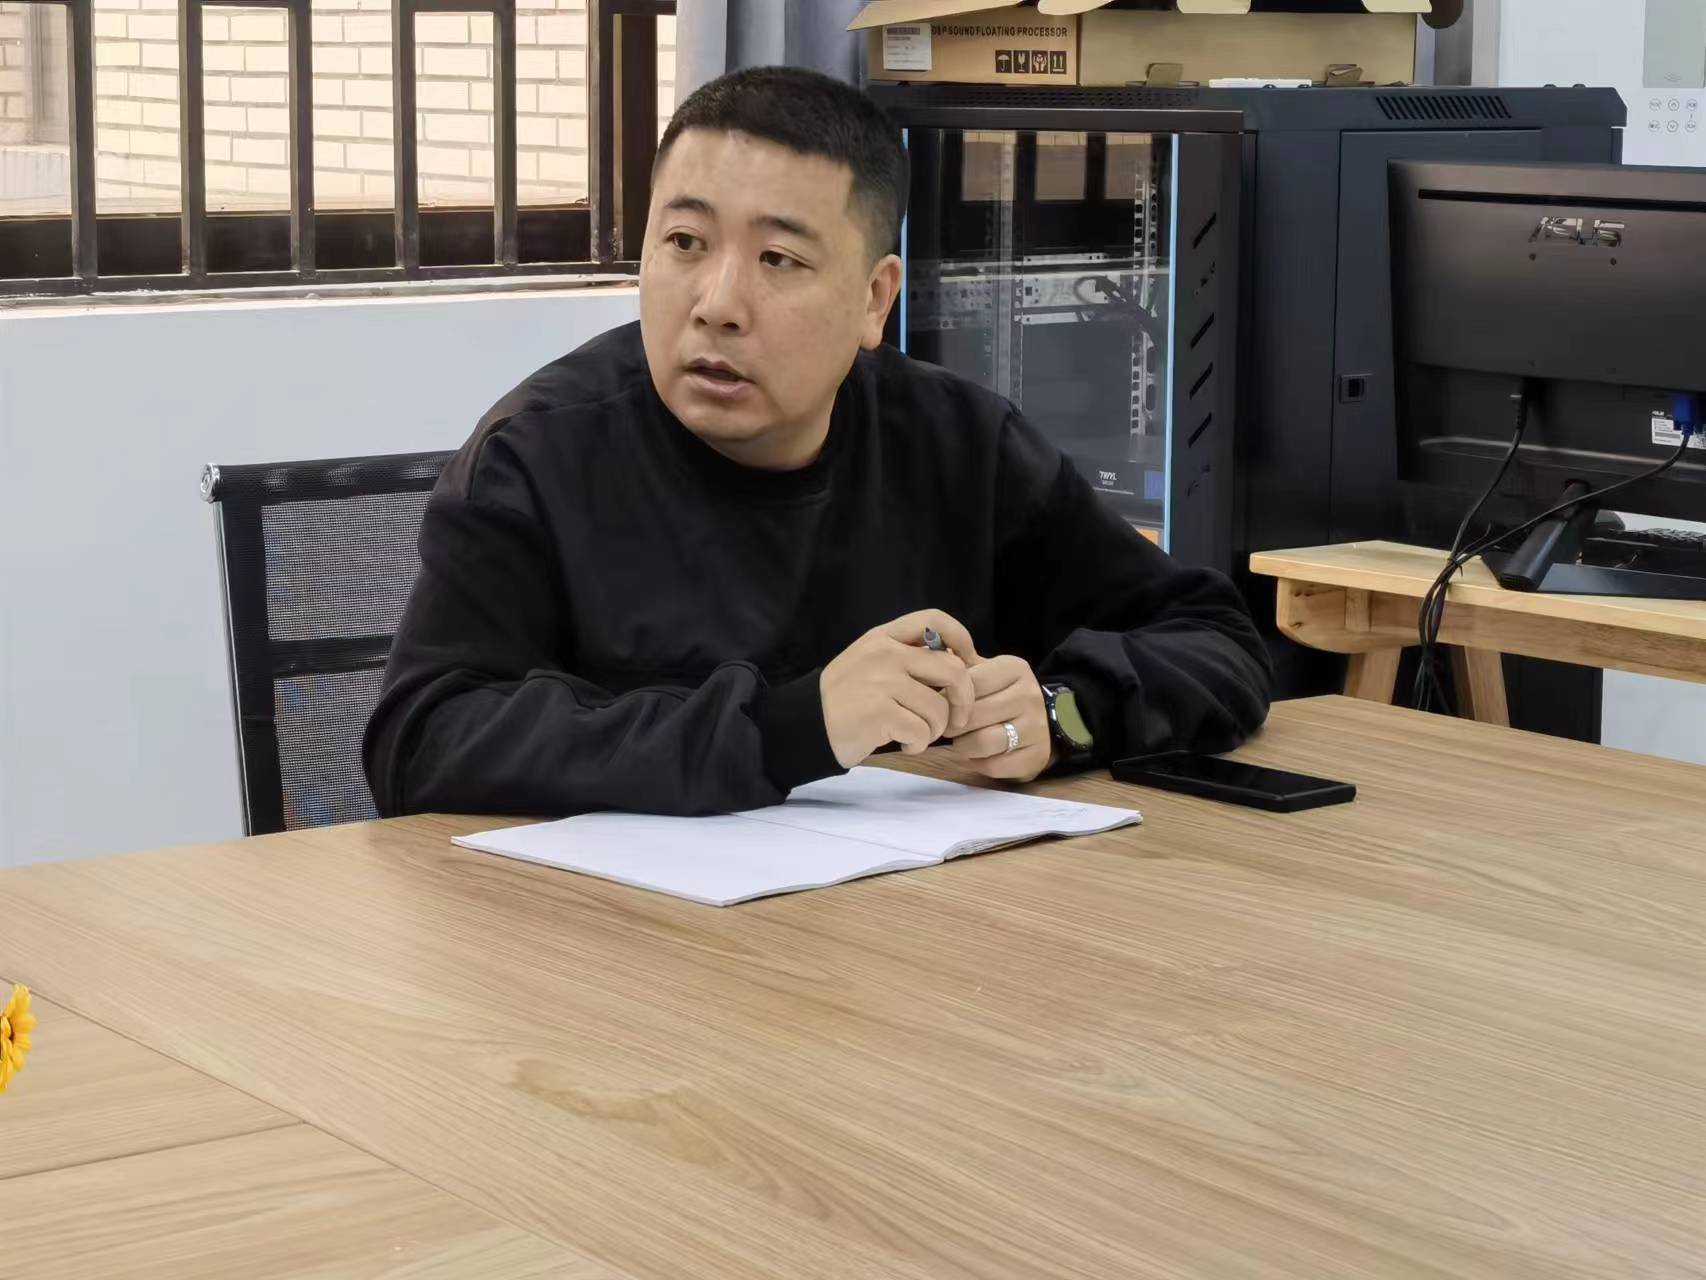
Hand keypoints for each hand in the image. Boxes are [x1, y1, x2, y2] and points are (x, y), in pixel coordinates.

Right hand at [820, 610, 978, 768]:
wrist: (807, 725)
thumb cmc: (848, 698)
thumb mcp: (871, 662)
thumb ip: (909, 657)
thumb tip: (965, 663)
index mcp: (884, 637)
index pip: (934, 619)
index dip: (962, 639)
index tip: (968, 663)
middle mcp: (885, 654)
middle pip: (952, 669)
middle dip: (964, 699)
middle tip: (956, 718)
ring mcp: (881, 683)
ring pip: (939, 708)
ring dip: (935, 730)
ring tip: (917, 734)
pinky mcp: (879, 714)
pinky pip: (922, 731)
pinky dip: (918, 744)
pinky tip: (904, 743)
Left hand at [950, 654, 1051, 782]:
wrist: (1043, 720)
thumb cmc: (1001, 694)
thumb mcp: (985, 671)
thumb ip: (958, 666)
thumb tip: (926, 657)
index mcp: (1015, 669)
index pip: (969, 683)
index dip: (947, 697)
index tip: (940, 704)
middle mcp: (1030, 695)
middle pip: (973, 715)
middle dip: (952, 725)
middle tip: (946, 727)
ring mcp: (1037, 727)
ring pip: (982, 742)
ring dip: (963, 746)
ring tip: (961, 741)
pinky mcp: (1036, 756)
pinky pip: (994, 766)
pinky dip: (978, 763)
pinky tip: (978, 755)